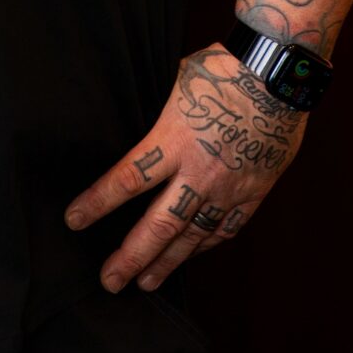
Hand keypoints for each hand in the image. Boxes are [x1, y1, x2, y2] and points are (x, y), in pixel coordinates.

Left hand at [62, 41, 308, 293]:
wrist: (278, 77)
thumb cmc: (224, 68)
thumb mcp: (177, 82)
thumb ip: (161, 114)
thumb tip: (142, 126)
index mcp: (174, 139)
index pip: (127, 179)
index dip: (98, 203)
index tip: (74, 220)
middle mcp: (199, 171)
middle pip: (159, 225)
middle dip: (131, 257)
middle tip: (109, 281)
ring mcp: (228, 187)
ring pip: (192, 237)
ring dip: (167, 263)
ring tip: (145, 283)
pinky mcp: (253, 193)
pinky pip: (226, 229)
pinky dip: (206, 245)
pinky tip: (192, 255)